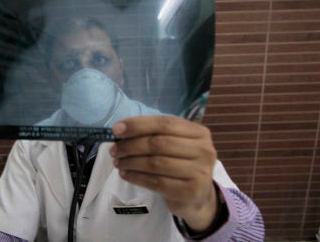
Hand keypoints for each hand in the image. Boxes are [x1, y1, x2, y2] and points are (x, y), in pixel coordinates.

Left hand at [109, 115, 218, 230]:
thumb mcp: (174, 145)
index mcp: (199, 133)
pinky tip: (126, 174)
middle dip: (131, 146)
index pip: (165, 124)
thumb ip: (154, 135)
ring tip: (118, 163)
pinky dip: (136, 177)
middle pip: (159, 143)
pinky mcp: (190, 191)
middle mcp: (204, 150)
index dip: (138, 125)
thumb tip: (120, 130)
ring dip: (131, 162)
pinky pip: (156, 182)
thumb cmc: (181, 164)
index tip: (116, 130)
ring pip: (155, 163)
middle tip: (115, 150)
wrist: (197, 196)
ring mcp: (199, 172)